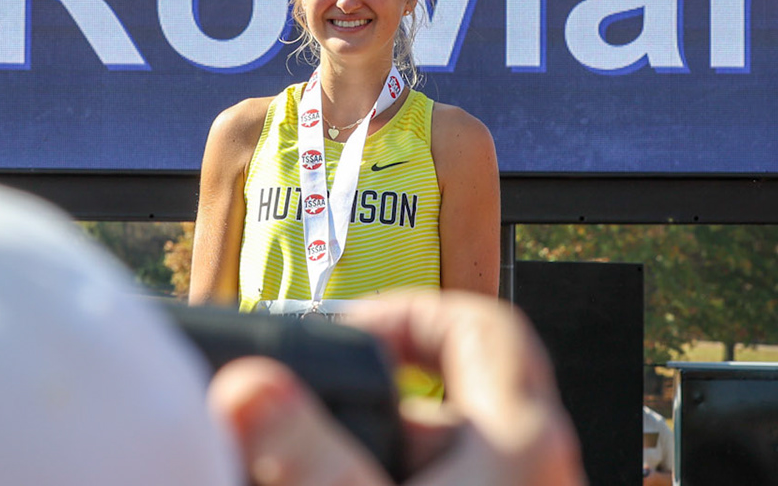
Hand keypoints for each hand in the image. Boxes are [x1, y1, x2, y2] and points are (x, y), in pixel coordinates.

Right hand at [208, 290, 583, 485]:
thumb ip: (305, 453)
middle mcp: (530, 467)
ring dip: (364, 455)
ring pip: (438, 453)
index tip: (340, 334)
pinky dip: (381, 482)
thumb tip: (247, 388)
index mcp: (520, 438)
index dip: (406, 310)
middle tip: (300, 419)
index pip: (482, 322)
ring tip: (295, 469)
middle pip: (445, 396)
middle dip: (365, 404)